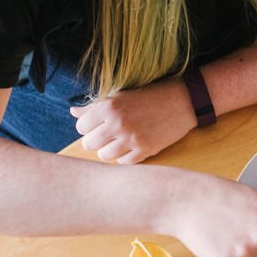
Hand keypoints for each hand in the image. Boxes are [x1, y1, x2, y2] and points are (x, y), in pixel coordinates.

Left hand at [71, 78, 195, 164]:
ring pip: (105, 155)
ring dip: (109, 150)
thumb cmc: (151, 95)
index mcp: (109, 107)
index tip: (97, 124)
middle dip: (96, 139)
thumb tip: (74, 112)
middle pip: (90, 143)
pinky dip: (125, 157)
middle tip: (107, 135)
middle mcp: (118, 124)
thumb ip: (96, 106)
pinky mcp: (146, 150)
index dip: (88, 126)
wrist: (183, 100)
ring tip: (118, 142)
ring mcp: (132, 139)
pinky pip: (124, 162)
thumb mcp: (121, 95)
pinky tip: (131, 147)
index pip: (81, 126)